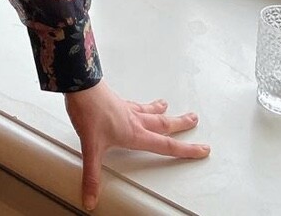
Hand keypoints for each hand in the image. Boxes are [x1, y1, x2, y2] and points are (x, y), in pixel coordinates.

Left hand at [64, 80, 210, 210]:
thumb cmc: (88, 111)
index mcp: (134, 133)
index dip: (186, 150)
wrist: (80, 84)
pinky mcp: (115, 100)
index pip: (166, 145)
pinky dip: (140, 104)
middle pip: (163, 123)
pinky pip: (133, 103)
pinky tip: (137, 104)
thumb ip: (92, 175)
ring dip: (161, 110)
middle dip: (180, 124)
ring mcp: (125, 108)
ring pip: (149, 111)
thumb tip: (90, 197)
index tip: (202, 149)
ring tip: (168, 106)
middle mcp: (133, 120)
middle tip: (194, 120)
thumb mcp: (91, 148)